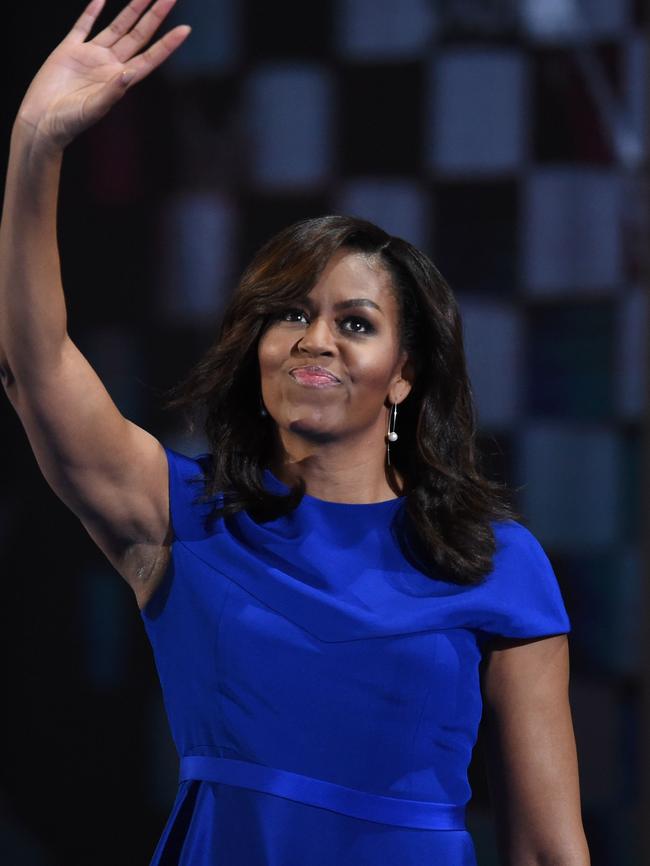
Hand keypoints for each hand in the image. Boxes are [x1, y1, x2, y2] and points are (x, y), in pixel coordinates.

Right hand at [15, 0, 189, 150]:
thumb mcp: (94, 109)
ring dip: (132, 9)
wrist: (42, 122)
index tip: (186, 29)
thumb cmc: (69, 122)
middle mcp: (109, 65)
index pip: (150, 57)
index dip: (168, 44)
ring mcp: (91, 56)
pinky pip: (83, 25)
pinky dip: (92, 11)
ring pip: (117, 26)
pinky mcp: (69, 50)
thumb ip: (112, 92)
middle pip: (138, 36)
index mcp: (120, 81)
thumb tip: (129, 73)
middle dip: (155, 16)